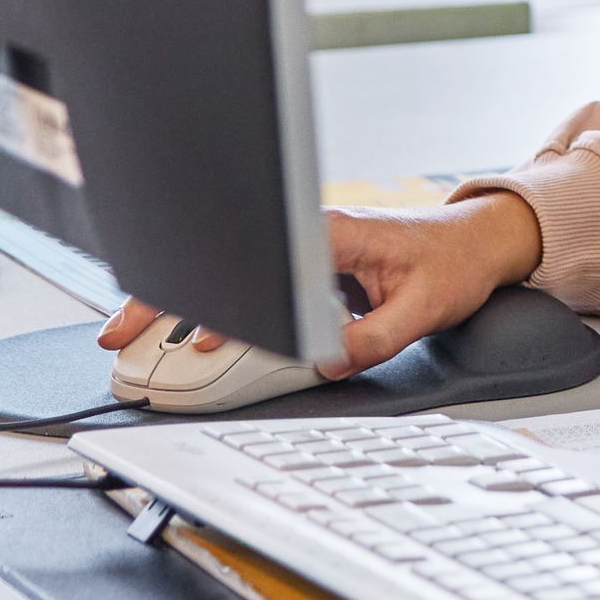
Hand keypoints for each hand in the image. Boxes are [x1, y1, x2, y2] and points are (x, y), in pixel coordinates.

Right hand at [95, 194, 542, 378]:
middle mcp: (313, 236)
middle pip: (225, 261)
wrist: (480, 239)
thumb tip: (329, 363)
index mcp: (336, 235)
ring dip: (179, 302)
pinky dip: (211, 304)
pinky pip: (251, 281)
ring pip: (229, 271)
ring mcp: (306, 250)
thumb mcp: (425, 307)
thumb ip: (375, 337)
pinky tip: (182, 331)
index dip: (223, 303)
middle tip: (119, 336)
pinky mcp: (309, 264)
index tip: (200, 338)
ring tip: (130, 336)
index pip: (262, 263)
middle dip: (167, 297)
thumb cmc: (455, 262)